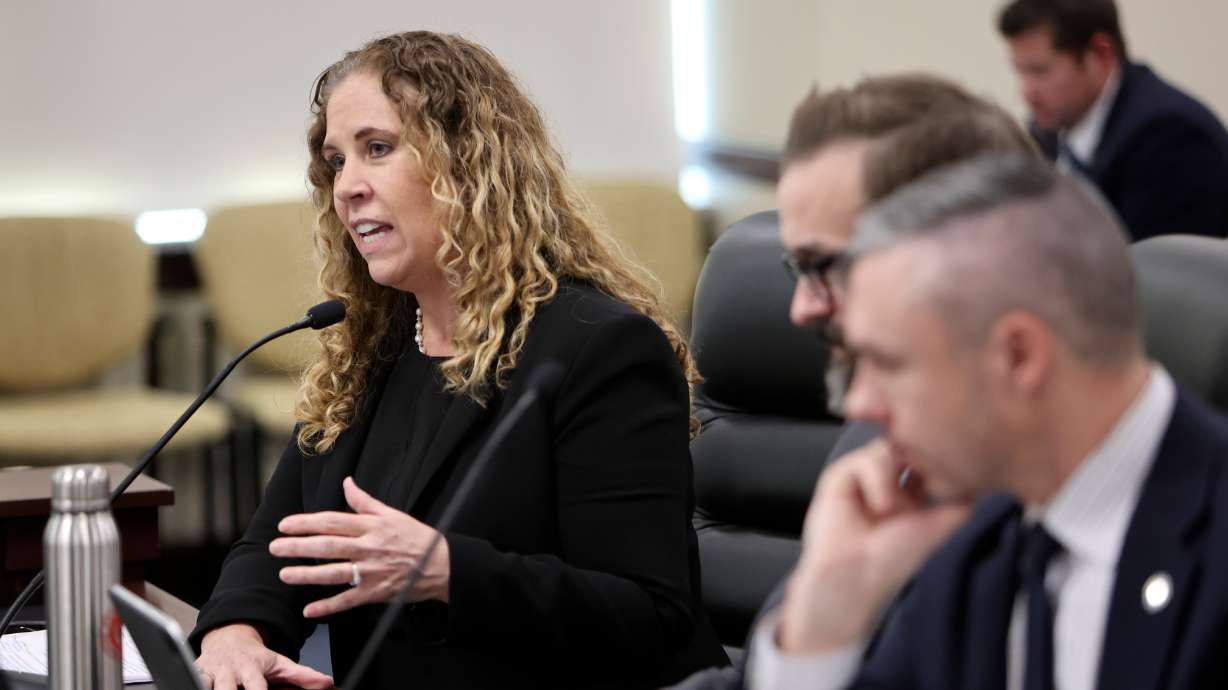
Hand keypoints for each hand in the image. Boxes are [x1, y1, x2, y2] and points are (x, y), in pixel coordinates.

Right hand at [195, 623, 333, 689]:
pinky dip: (191, 685)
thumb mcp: (280, 663)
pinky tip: (192, 686)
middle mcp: (231, 671)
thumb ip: (303, 676)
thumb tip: (327, 684)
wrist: (229, 637)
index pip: (256, 688)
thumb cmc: (255, 657)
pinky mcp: (195, 673)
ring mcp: (212, 673)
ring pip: (206, 687)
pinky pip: (190, 681)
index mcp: (252, 668)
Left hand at [270, 476, 450, 617]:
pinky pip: (348, 600)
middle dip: (298, 546)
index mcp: (371, 526)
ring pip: (333, 573)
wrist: (441, 564)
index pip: (332, 521)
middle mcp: (368, 548)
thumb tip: (347, 482)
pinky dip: (328, 607)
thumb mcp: (392, 514)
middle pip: (327, 546)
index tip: (285, 525)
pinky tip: (310, 610)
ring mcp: (371, 571)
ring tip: (285, 574)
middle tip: (275, 547)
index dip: (306, 523)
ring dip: (306, 575)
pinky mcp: (375, 592)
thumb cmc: (416, 537)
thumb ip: (365, 501)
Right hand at [778, 439, 972, 653]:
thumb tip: (979, 476)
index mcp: (911, 493)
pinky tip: (874, 508)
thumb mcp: (941, 523)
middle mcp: (887, 481)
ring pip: (889, 449)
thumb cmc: (896, 557)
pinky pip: (868, 459)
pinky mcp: (841, 475)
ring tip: (888, 513)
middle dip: (915, 463)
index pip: (927, 459)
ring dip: (894, 482)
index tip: (945, 474)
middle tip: (919, 489)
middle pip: (907, 446)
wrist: (858, 572)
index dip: (936, 460)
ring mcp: (864, 477)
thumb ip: (962, 497)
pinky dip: (877, 482)